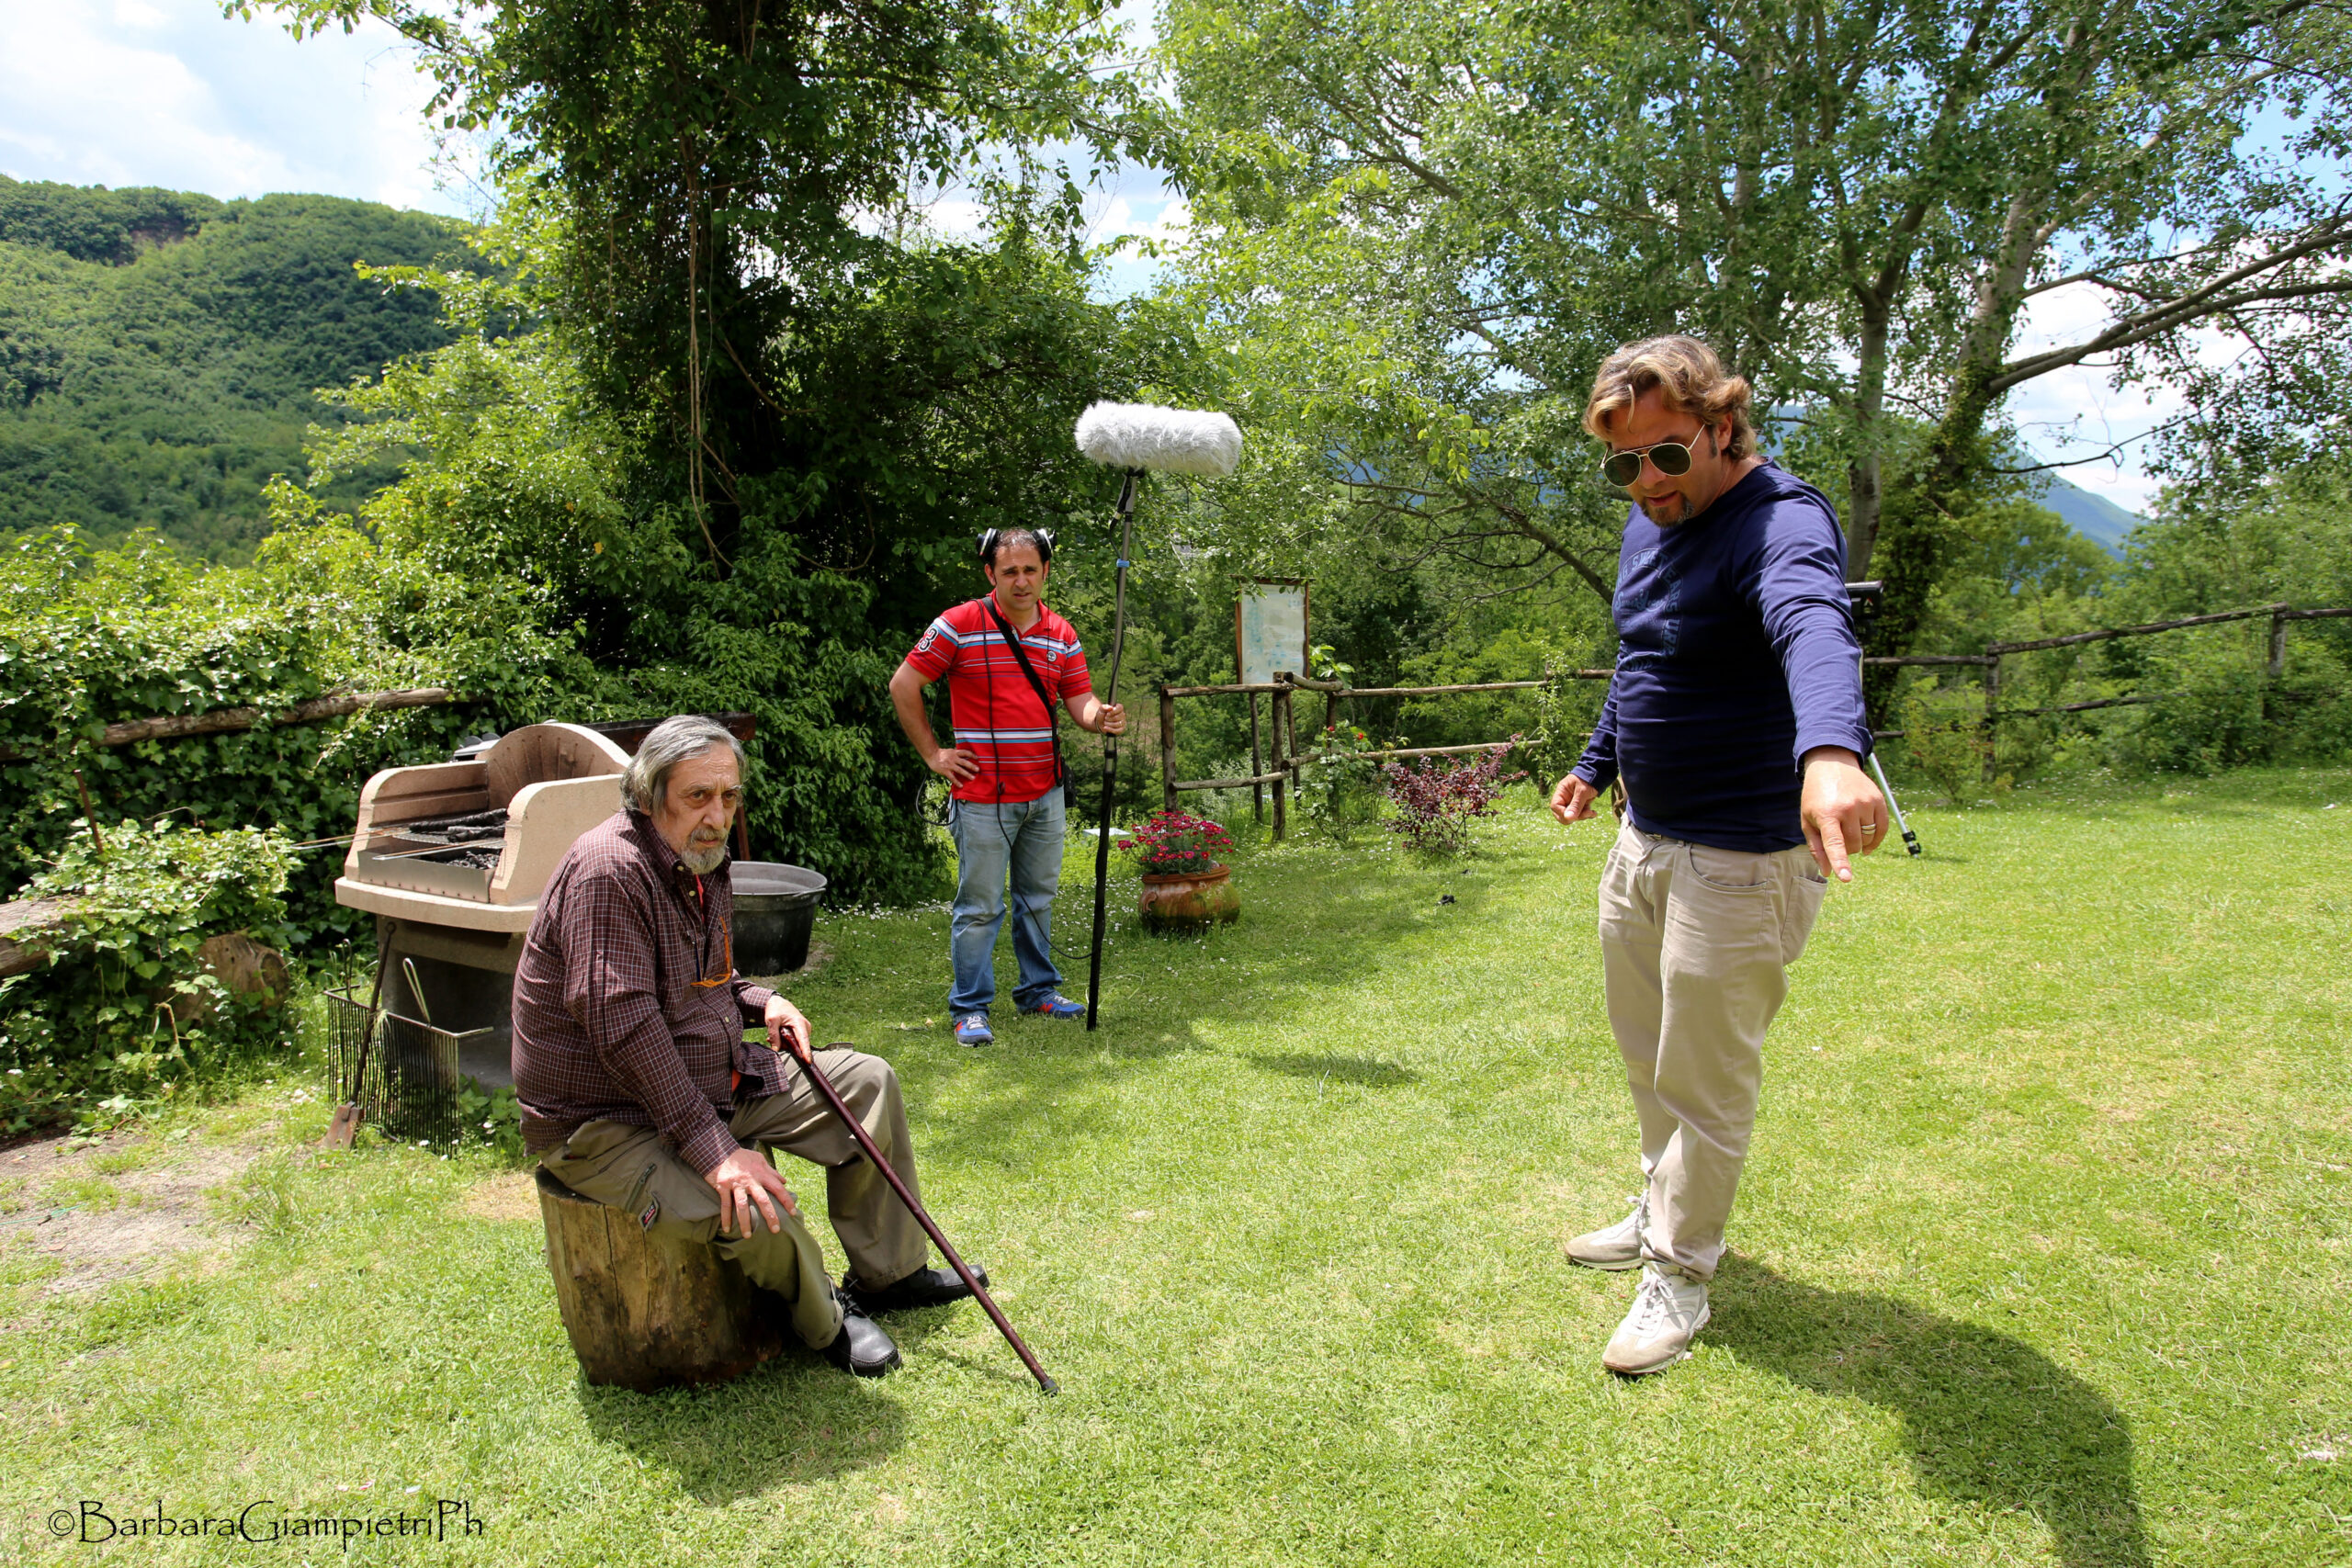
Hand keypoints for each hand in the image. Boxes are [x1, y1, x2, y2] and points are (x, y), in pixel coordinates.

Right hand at [703, 1146, 797, 1236]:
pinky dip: (725, 1218)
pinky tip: (727, 1229)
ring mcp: (736, 1184)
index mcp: (761, 1173)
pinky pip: (725, 1205)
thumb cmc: (741, 1156)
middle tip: (775, 1229)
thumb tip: (784, 1181)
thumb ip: (771, 1171)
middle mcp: (750, 1180)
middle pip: (763, 1200)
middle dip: (770, 1216)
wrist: (718, 1150)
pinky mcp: (723, 1187)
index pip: (778, 1188)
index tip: (793, 1213)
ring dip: (745, 1222)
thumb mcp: (759, 1159)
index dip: (786, 1200)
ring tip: (748, 1236)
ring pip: (742, 1206)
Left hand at [764, 995, 811, 1062]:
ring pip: (795, 1044)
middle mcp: (805, 1027)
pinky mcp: (801, 1032)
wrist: (778, 1003)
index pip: (804, 1040)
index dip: (806, 1051)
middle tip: (771, 1038)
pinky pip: (794, 1041)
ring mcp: (804, 1030)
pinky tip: (777, 1035)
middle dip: (786, 1045)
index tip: (808, 1061)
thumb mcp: (771, 1021)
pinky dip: (785, 1040)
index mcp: (799, 1023)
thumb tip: (776, 1050)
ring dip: (784, 1042)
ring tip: (775, 1034)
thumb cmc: (775, 1010)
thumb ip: (774, 1036)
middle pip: (798, 1044)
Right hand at [927, 746, 979, 783]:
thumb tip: (965, 755)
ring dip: (967, 774)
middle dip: (971, 766)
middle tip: (978, 770)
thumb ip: (957, 754)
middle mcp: (953, 758)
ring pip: (960, 770)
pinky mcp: (945, 771)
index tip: (977, 758)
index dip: (972, 755)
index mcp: (955, 753)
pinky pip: (952, 777)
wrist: (932, 755)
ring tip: (972, 778)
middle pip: (964, 762)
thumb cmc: (941, 754)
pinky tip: (961, 785)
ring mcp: (949, 765)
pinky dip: (957, 782)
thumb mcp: (950, 751)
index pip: (965, 752)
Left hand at [1095, 702, 1126, 735]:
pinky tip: (1105, 727)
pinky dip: (1110, 729)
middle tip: (1105, 718)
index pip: (1120, 708)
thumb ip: (1104, 707)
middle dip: (1109, 719)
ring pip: (1118, 724)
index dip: (1113, 711)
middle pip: (1117, 717)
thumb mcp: (1101, 710)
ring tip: (1105, 722)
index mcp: (1119, 708)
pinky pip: (1118, 731)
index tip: (1107, 714)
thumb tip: (1111, 707)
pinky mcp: (1121, 729)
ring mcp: (1123, 722)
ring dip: (1109, 724)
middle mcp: (1123, 715)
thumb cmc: (1102, 714)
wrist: (1100, 723)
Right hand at [1550, 772, 1600, 825]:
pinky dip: (1587, 815)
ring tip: (1592, 812)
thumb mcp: (1582, 791)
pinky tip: (1594, 813)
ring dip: (1582, 816)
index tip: (1573, 816)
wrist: (1599, 773)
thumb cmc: (1588, 779)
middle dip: (1573, 817)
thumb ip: (1575, 804)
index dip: (1562, 813)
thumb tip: (1568, 818)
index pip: (1555, 806)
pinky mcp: (1580, 805)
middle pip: (1561, 813)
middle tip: (1584, 814)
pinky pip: (1580, 814)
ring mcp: (1572, 802)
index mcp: (1561, 791)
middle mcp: (1565, 798)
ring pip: (1572, 816)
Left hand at [1800, 746, 1886, 883]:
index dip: (1840, 862)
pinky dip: (1876, 840)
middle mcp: (1848, 807)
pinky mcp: (1878, 800)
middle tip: (1837, 834)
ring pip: (1868, 839)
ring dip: (1860, 842)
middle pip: (1853, 845)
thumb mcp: (1807, 820)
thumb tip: (1829, 872)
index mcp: (1826, 813)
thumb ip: (1817, 847)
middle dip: (1846, 848)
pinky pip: (1882, 829)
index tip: (1846, 878)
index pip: (1834, 843)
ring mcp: (1865, 803)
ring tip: (1848, 828)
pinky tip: (1868, 842)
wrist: (1832, 765)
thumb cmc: (1816, 797)